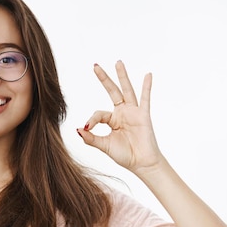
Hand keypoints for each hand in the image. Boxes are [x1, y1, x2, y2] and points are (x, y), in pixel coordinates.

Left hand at [77, 60, 163, 175]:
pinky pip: (145, 99)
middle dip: (104, 79)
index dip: (92, 120)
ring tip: (118, 62)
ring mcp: (133, 113)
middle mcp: (122, 113)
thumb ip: (91, 138)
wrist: (141, 164)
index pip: (99, 113)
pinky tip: (148, 75)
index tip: (88, 128)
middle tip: (95, 65)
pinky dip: (147, 87)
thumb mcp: (104, 146)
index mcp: (112, 120)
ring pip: (126, 91)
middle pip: (112, 92)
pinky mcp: (143, 115)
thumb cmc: (124, 155)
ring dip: (122, 76)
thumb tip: (78, 129)